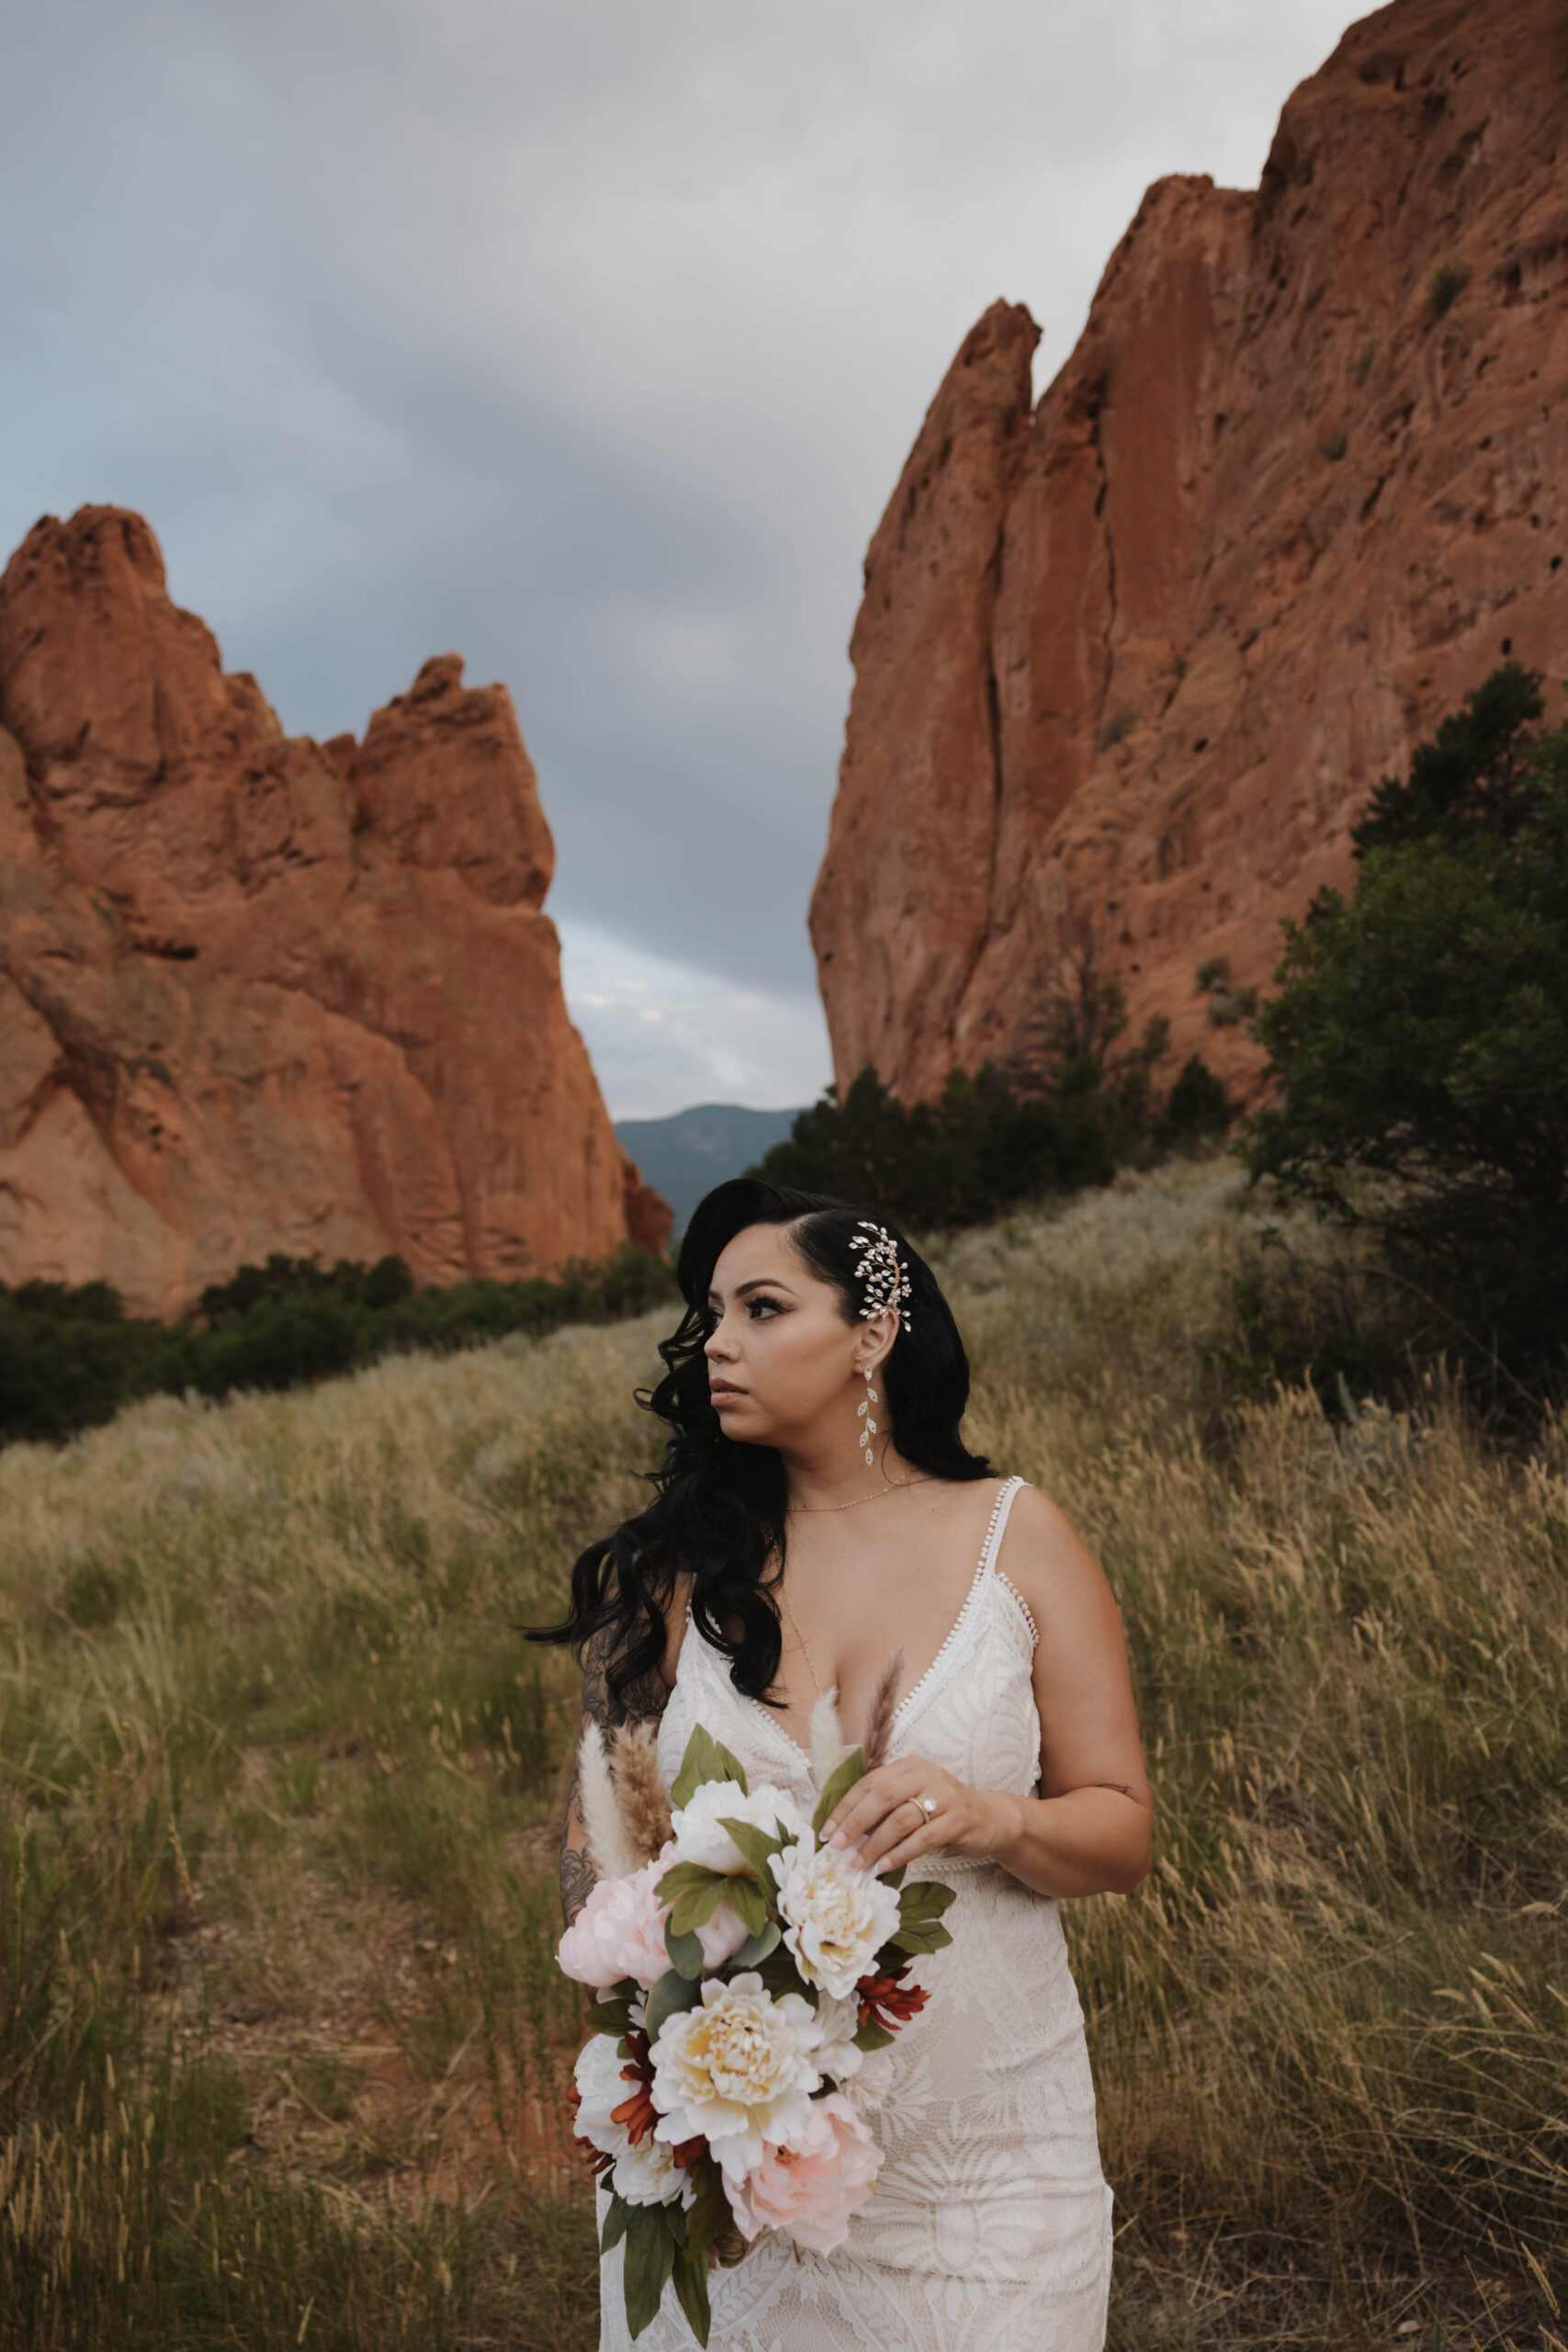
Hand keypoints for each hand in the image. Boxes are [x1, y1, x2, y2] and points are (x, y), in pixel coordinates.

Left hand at [822, 1757, 1006, 1877]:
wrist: (990, 1819)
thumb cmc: (942, 1811)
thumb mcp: (913, 1800)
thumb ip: (884, 1809)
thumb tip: (844, 1830)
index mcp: (909, 1766)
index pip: (869, 1783)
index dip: (845, 1807)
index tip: (826, 1830)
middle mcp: (926, 1774)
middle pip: (881, 1797)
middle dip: (854, 1823)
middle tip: (836, 1846)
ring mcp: (944, 1796)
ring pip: (900, 1819)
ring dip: (875, 1844)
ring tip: (857, 1863)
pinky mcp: (959, 1819)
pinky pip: (923, 1839)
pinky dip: (900, 1854)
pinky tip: (884, 1867)